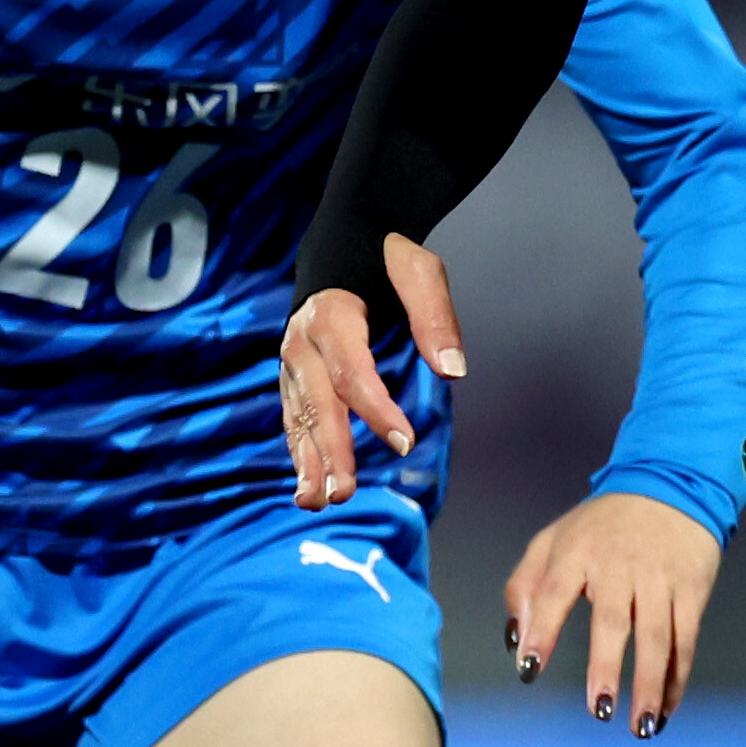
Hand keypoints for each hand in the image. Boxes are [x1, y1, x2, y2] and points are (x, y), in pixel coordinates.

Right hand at [280, 234, 467, 507]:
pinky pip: (295, 418)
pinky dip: (300, 452)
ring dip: (307, 462)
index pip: (352, 372)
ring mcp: (293, 361)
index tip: (405, 443)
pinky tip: (308, 486)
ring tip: (317, 502)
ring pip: (299, 417)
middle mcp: (302, 341)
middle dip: (331, 450)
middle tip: (344, 493)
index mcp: (332, 315)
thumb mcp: (420, 272)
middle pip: (318, 403)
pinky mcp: (294, 376)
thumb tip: (453, 370)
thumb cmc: (389, 258)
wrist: (345, 244)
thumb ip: (434, 318)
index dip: (377, 410)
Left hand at [501, 490, 723, 734]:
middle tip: (599, 709)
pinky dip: (678, 676)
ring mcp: (659, 578)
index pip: (553, 592)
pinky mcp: (692, 588)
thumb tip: (515, 642)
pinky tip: (666, 707)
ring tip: (642, 726)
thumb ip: (524, 587)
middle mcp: (619, 565)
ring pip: (657, 636)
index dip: (541, 631)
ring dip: (651, 683)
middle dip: (607, 666)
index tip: (530, 670)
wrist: (669, 487)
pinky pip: (686, 638)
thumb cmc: (601, 526)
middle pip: (613, 620)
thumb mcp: (552, 540)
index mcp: (576, 552)